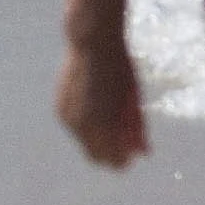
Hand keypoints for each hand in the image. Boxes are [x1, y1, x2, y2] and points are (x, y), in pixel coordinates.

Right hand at [56, 35, 147, 168]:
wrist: (91, 43)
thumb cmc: (120, 70)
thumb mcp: (133, 101)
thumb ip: (137, 129)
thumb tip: (143, 153)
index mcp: (102, 125)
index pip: (112, 160)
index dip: (123, 160)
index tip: (130, 157)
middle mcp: (81, 126)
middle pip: (94, 157)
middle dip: (108, 154)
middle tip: (122, 144)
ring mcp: (68, 118)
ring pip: (84, 142)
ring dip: (97, 138)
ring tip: (110, 113)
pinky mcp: (60, 108)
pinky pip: (75, 128)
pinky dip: (86, 125)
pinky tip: (96, 105)